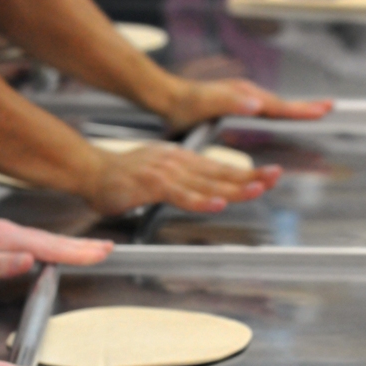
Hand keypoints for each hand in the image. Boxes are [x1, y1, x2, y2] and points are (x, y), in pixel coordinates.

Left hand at [0, 218, 112, 283]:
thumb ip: (0, 264)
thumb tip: (31, 260)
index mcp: (7, 240)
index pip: (52, 247)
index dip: (79, 252)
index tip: (103, 253)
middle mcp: (9, 233)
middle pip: (54, 240)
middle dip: (83, 246)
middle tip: (108, 249)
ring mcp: (2, 234)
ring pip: (45, 240)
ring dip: (69, 245)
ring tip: (89, 249)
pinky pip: (33, 242)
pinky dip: (50, 246)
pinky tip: (49, 252)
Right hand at [85, 142, 281, 215]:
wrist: (91, 172)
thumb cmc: (120, 179)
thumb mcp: (158, 177)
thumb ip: (181, 185)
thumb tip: (202, 195)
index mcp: (182, 161)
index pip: (220, 168)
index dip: (246, 172)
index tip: (269, 175)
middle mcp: (178, 162)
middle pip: (221, 172)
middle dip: (250, 176)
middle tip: (275, 177)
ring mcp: (166, 172)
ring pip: (207, 183)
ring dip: (233, 188)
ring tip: (257, 190)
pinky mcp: (152, 184)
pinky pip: (181, 195)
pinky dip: (201, 200)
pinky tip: (217, 204)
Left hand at [165, 78, 331, 133]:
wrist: (166, 96)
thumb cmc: (183, 105)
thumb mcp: (206, 104)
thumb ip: (231, 102)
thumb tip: (258, 104)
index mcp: (244, 96)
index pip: (279, 105)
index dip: (301, 110)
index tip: (323, 110)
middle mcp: (246, 94)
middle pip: (281, 103)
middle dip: (305, 107)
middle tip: (328, 108)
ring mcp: (241, 97)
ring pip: (274, 105)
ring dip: (294, 108)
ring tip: (312, 111)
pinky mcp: (235, 103)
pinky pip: (263, 108)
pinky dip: (277, 112)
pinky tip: (277, 117)